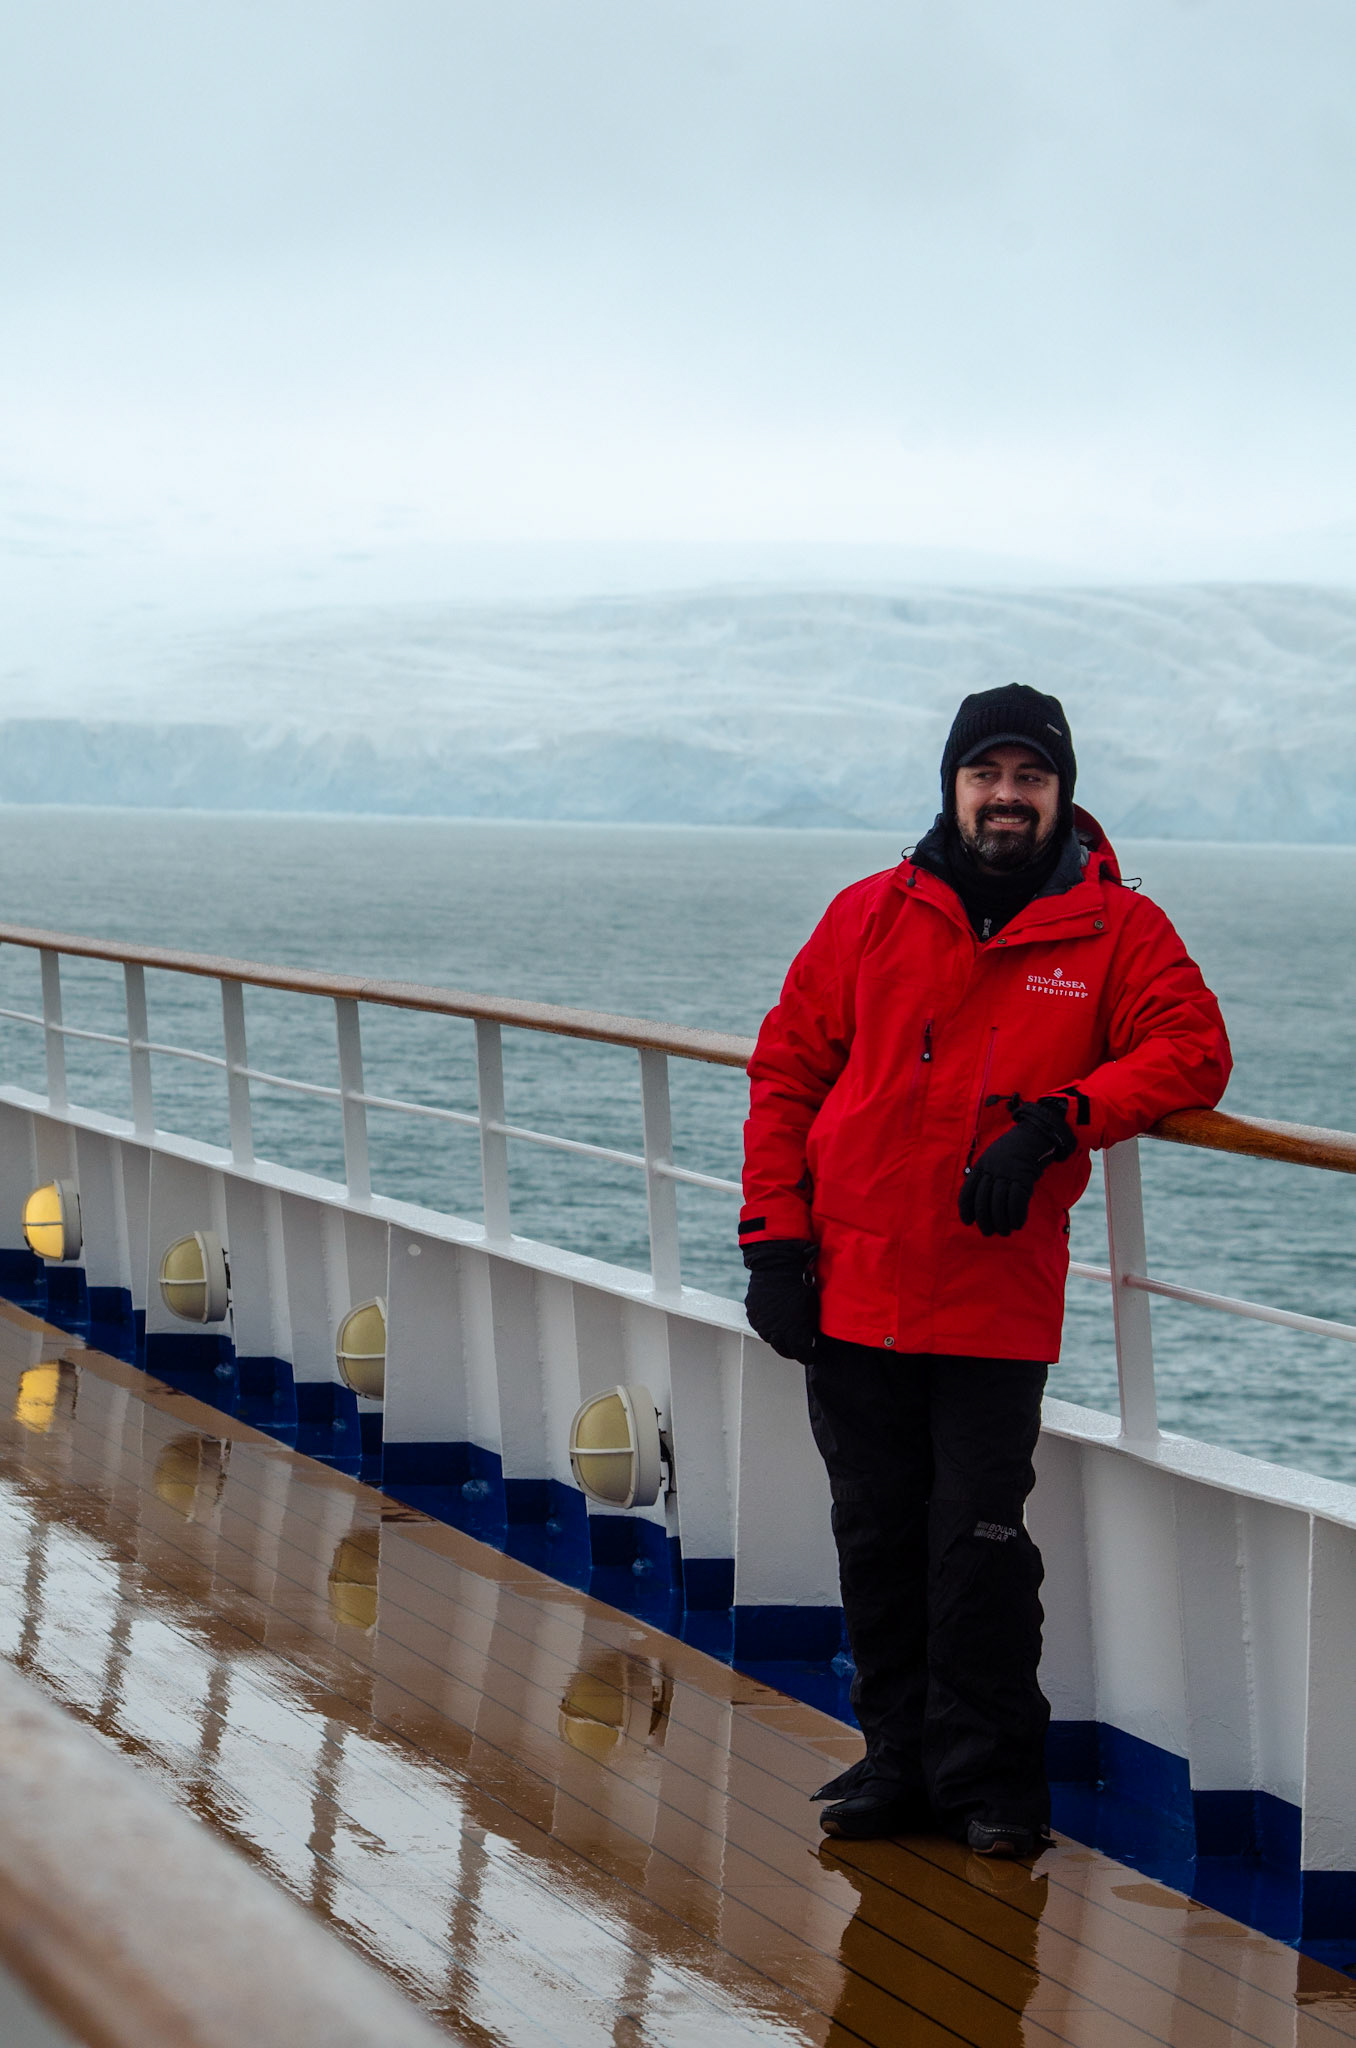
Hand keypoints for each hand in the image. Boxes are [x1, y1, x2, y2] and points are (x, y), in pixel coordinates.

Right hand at [742, 1239, 818, 1361]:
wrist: (779, 1266)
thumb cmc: (802, 1285)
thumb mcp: (812, 1309)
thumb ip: (809, 1328)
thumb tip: (810, 1338)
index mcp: (794, 1334)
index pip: (803, 1356)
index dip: (809, 1355)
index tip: (812, 1352)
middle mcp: (775, 1334)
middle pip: (785, 1351)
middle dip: (793, 1350)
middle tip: (800, 1345)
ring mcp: (761, 1325)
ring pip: (771, 1340)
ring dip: (779, 1338)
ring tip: (786, 1331)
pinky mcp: (751, 1315)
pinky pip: (761, 1326)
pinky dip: (768, 1326)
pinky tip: (775, 1318)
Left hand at [959, 1098, 1075, 1237]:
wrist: (1033, 1135)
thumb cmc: (1012, 1151)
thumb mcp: (992, 1159)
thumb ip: (985, 1177)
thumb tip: (981, 1202)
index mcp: (981, 1167)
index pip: (968, 1191)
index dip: (966, 1209)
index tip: (968, 1222)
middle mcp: (991, 1171)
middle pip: (983, 1201)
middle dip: (984, 1220)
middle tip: (988, 1232)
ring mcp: (1007, 1174)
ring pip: (999, 1204)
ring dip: (1002, 1222)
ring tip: (1005, 1232)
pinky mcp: (1023, 1177)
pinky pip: (1017, 1201)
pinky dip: (1017, 1216)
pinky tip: (1018, 1224)